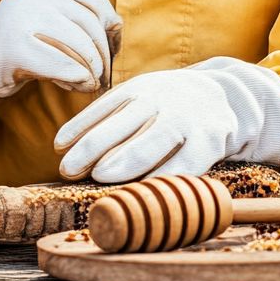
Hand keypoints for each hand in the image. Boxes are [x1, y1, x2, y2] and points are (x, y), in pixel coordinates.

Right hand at [0, 0, 120, 149]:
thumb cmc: (21, 45)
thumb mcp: (48, 20)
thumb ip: (77, 17)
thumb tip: (118, 28)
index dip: (110, 26)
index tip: (111, 49)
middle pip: (90, 26)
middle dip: (104, 56)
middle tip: (105, 76)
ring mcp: (22, 20)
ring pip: (81, 47)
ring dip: (94, 71)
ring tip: (93, 84)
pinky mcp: (15, 50)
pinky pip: (64, 66)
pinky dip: (79, 79)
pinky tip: (79, 86)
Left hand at [52, 57, 279, 182]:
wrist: (221, 95)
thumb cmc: (164, 104)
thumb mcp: (135, 98)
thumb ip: (104, 117)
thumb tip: (62, 145)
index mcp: (137, 90)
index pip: (101, 110)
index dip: (78, 130)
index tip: (59, 149)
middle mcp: (160, 102)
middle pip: (120, 127)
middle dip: (92, 149)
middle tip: (69, 169)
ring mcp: (185, 121)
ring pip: (150, 144)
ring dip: (123, 162)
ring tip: (100, 177)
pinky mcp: (209, 143)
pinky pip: (183, 166)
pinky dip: (162, 178)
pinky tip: (144, 189)